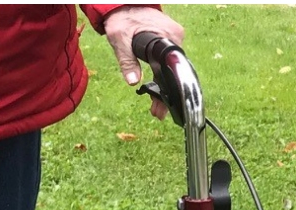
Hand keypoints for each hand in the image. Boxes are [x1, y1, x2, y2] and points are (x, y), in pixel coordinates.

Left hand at [102, 6, 185, 120]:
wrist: (125, 6)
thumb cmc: (123, 19)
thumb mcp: (119, 39)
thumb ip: (126, 60)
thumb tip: (134, 81)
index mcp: (167, 37)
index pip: (173, 67)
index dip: (169, 89)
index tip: (164, 106)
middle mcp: (175, 38)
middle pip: (173, 71)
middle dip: (166, 94)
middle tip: (158, 114)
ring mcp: (174, 40)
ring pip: (171, 69)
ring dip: (164, 88)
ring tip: (157, 109)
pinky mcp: (169, 42)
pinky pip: (168, 63)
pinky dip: (162, 78)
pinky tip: (157, 92)